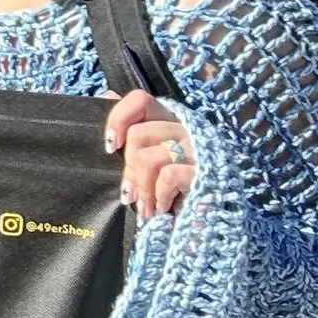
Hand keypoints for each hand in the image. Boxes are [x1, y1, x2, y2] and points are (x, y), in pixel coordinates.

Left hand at [105, 87, 198, 221]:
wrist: (211, 223)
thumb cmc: (174, 187)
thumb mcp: (151, 157)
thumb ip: (132, 128)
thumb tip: (106, 94)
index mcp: (170, 120)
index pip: (140, 100)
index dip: (119, 117)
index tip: (110, 146)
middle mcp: (186, 129)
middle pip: (138, 135)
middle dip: (128, 169)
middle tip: (130, 193)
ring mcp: (198, 149)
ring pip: (148, 158)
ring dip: (141, 189)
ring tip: (145, 208)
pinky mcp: (206, 172)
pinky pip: (168, 175)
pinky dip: (159, 196)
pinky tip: (162, 209)